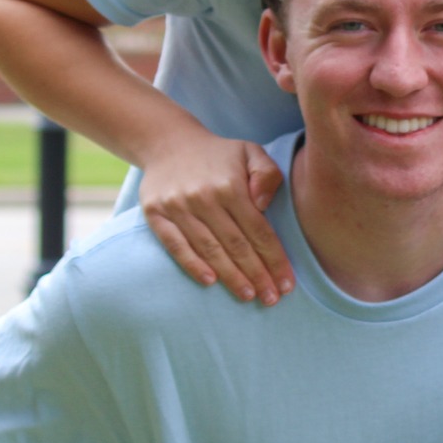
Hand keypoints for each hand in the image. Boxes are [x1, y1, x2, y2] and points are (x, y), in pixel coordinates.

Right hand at [138, 134, 293, 304]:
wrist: (168, 143)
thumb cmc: (218, 154)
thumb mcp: (250, 152)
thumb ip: (267, 174)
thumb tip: (263, 205)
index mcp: (230, 185)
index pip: (258, 230)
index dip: (274, 259)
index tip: (287, 283)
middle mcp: (204, 197)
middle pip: (236, 245)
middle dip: (257, 275)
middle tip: (271, 298)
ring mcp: (177, 207)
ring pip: (209, 249)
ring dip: (230, 276)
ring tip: (248, 296)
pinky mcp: (156, 214)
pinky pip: (175, 245)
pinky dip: (192, 265)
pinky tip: (210, 282)